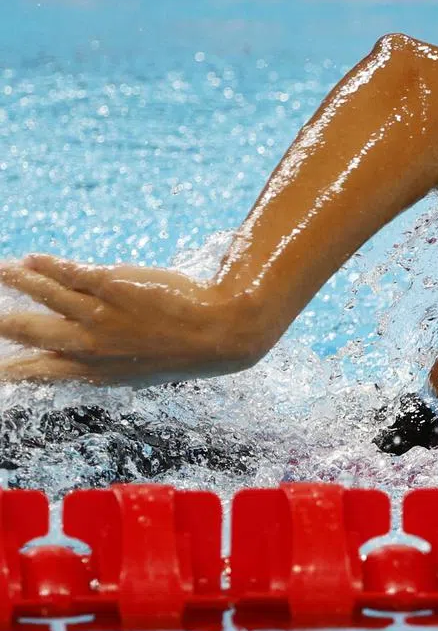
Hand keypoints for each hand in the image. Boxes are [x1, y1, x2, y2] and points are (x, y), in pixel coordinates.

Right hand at [0, 254, 269, 385]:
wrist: (222, 333)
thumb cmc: (185, 352)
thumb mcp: (137, 371)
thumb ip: (102, 365)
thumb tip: (75, 357)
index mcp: (94, 372)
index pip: (36, 372)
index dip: (9, 369)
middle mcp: (88, 345)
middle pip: (27, 330)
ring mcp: (97, 314)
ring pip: (42, 293)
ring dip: (16, 280)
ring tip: (1, 270)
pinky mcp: (111, 285)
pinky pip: (67, 271)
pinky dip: (46, 264)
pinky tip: (32, 258)